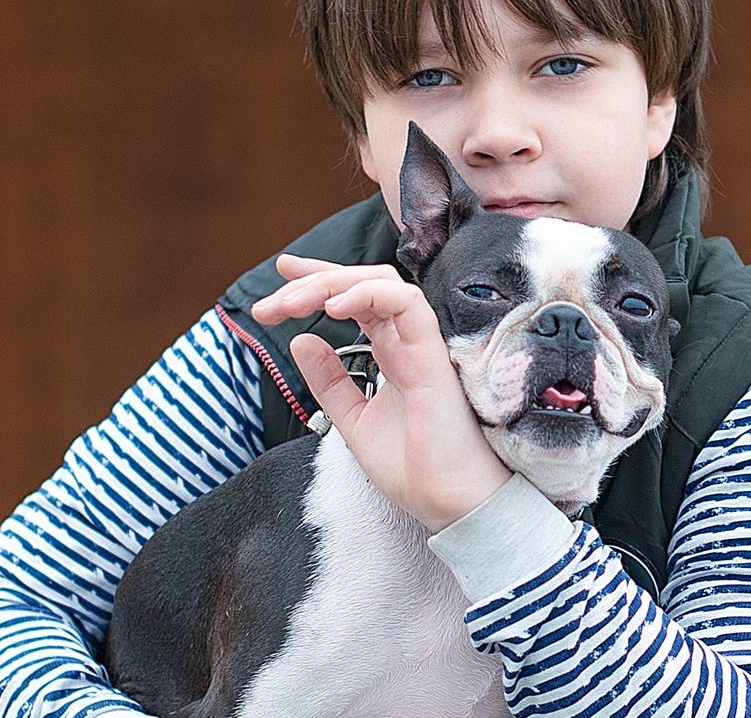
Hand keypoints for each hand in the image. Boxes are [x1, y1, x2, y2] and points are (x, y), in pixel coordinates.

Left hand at [252, 255, 511, 531]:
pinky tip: (333, 308)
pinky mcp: (433, 353)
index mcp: (392, 352)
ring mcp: (421, 343)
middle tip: (270, 302)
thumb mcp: (355, 421)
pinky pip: (406, 304)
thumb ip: (330, 382)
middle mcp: (407, 340)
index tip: (281, 275)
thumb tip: (300, 340)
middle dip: (313, 280)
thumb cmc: (415, 470)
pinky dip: (369, 295)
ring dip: (331, 284)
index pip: (357, 298)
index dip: (319, 279)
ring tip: (291, 303)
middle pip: (363, 283)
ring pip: (382, 284)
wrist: (450, 506)